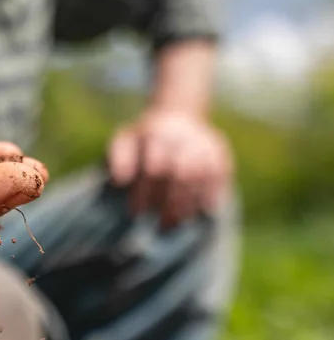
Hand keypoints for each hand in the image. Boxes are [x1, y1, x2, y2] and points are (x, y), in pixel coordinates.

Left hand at [108, 110, 232, 227]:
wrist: (177, 114)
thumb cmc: (144, 138)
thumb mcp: (125, 141)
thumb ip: (119, 158)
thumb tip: (120, 180)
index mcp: (156, 133)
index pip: (153, 168)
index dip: (144, 193)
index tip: (135, 213)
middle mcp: (182, 136)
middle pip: (180, 174)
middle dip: (170, 203)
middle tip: (161, 225)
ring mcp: (204, 142)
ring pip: (201, 176)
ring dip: (190, 203)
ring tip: (178, 222)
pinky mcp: (220, 151)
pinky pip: (220, 175)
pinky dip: (212, 194)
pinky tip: (204, 211)